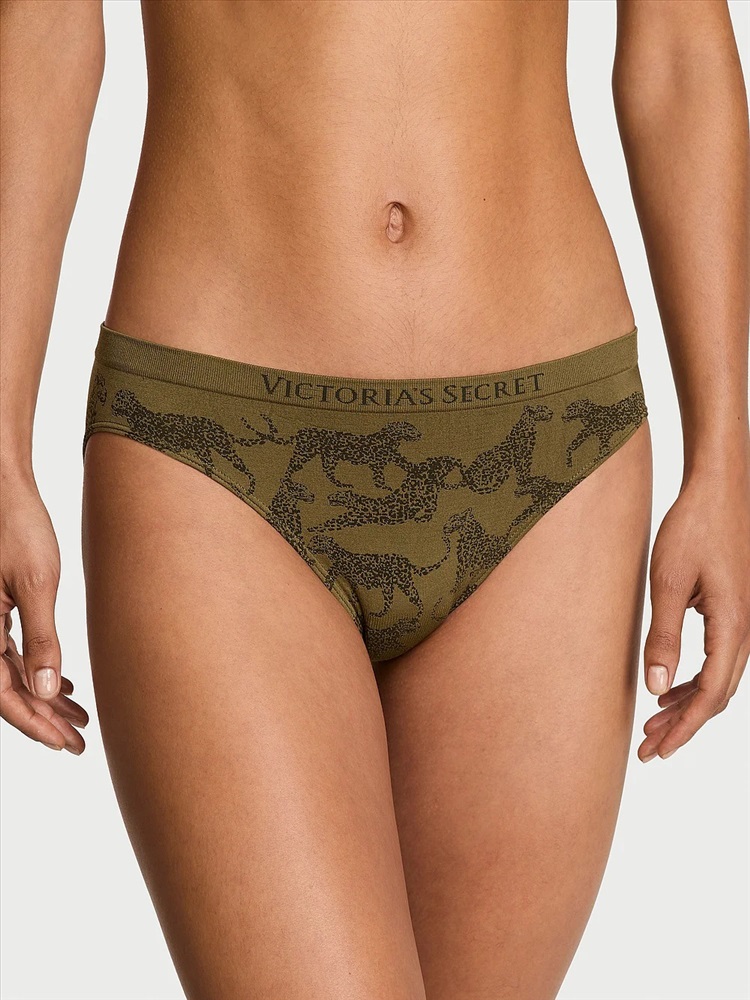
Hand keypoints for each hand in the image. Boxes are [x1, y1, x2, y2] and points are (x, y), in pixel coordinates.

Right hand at [0, 484, 87, 752]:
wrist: (4, 488)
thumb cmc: (17, 526)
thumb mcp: (36, 583)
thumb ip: (40, 638)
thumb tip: (46, 688)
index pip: (2, 693)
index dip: (33, 723)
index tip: (63, 744)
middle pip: (8, 688)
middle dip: (44, 717)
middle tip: (78, 741)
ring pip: (13, 672)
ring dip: (44, 696)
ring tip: (78, 717)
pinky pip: (12, 651)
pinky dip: (37, 669)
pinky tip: (62, 682)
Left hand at [639, 470, 749, 761]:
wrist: (717, 490)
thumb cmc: (692, 529)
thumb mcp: (668, 583)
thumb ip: (663, 636)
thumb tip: (656, 688)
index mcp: (733, 627)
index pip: (711, 694)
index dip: (685, 728)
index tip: (659, 752)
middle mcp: (744, 630)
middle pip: (717, 694)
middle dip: (683, 725)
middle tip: (648, 749)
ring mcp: (741, 621)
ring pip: (718, 679)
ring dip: (686, 704)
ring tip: (653, 725)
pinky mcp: (731, 611)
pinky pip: (717, 659)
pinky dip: (693, 680)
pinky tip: (669, 688)